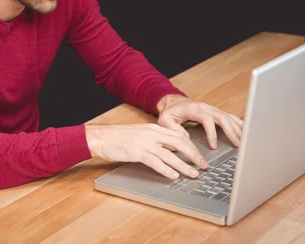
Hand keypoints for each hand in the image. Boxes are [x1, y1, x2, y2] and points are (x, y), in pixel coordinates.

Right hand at [85, 124, 207, 179]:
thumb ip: (155, 138)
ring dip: (184, 165)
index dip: (192, 146)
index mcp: (154, 128)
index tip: (199, 155)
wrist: (101, 137)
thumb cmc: (118, 137)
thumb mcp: (140, 133)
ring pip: (170, 155)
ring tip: (193, 174)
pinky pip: (155, 162)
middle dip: (194, 155)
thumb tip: (170, 148)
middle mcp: (152, 134)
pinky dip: (166, 169)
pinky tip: (173, 175)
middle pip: (179, 143)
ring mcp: (144, 143)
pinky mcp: (136, 152)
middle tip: (203, 165)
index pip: (179, 136)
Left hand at [157, 95, 242, 148]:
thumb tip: (187, 139)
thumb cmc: (169, 111)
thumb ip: (174, 129)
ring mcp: (211, 108)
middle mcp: (205, 107)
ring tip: (244, 140)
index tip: (214, 145)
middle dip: (231, 131)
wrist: (172, 101)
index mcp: (193, 109)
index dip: (212, 132)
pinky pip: (229, 116)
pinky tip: (244, 131)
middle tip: (237, 144)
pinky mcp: (214, 111)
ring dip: (237, 128)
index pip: (207, 119)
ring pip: (228, 116)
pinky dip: (237, 123)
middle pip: (222, 117)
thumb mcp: (165, 120)